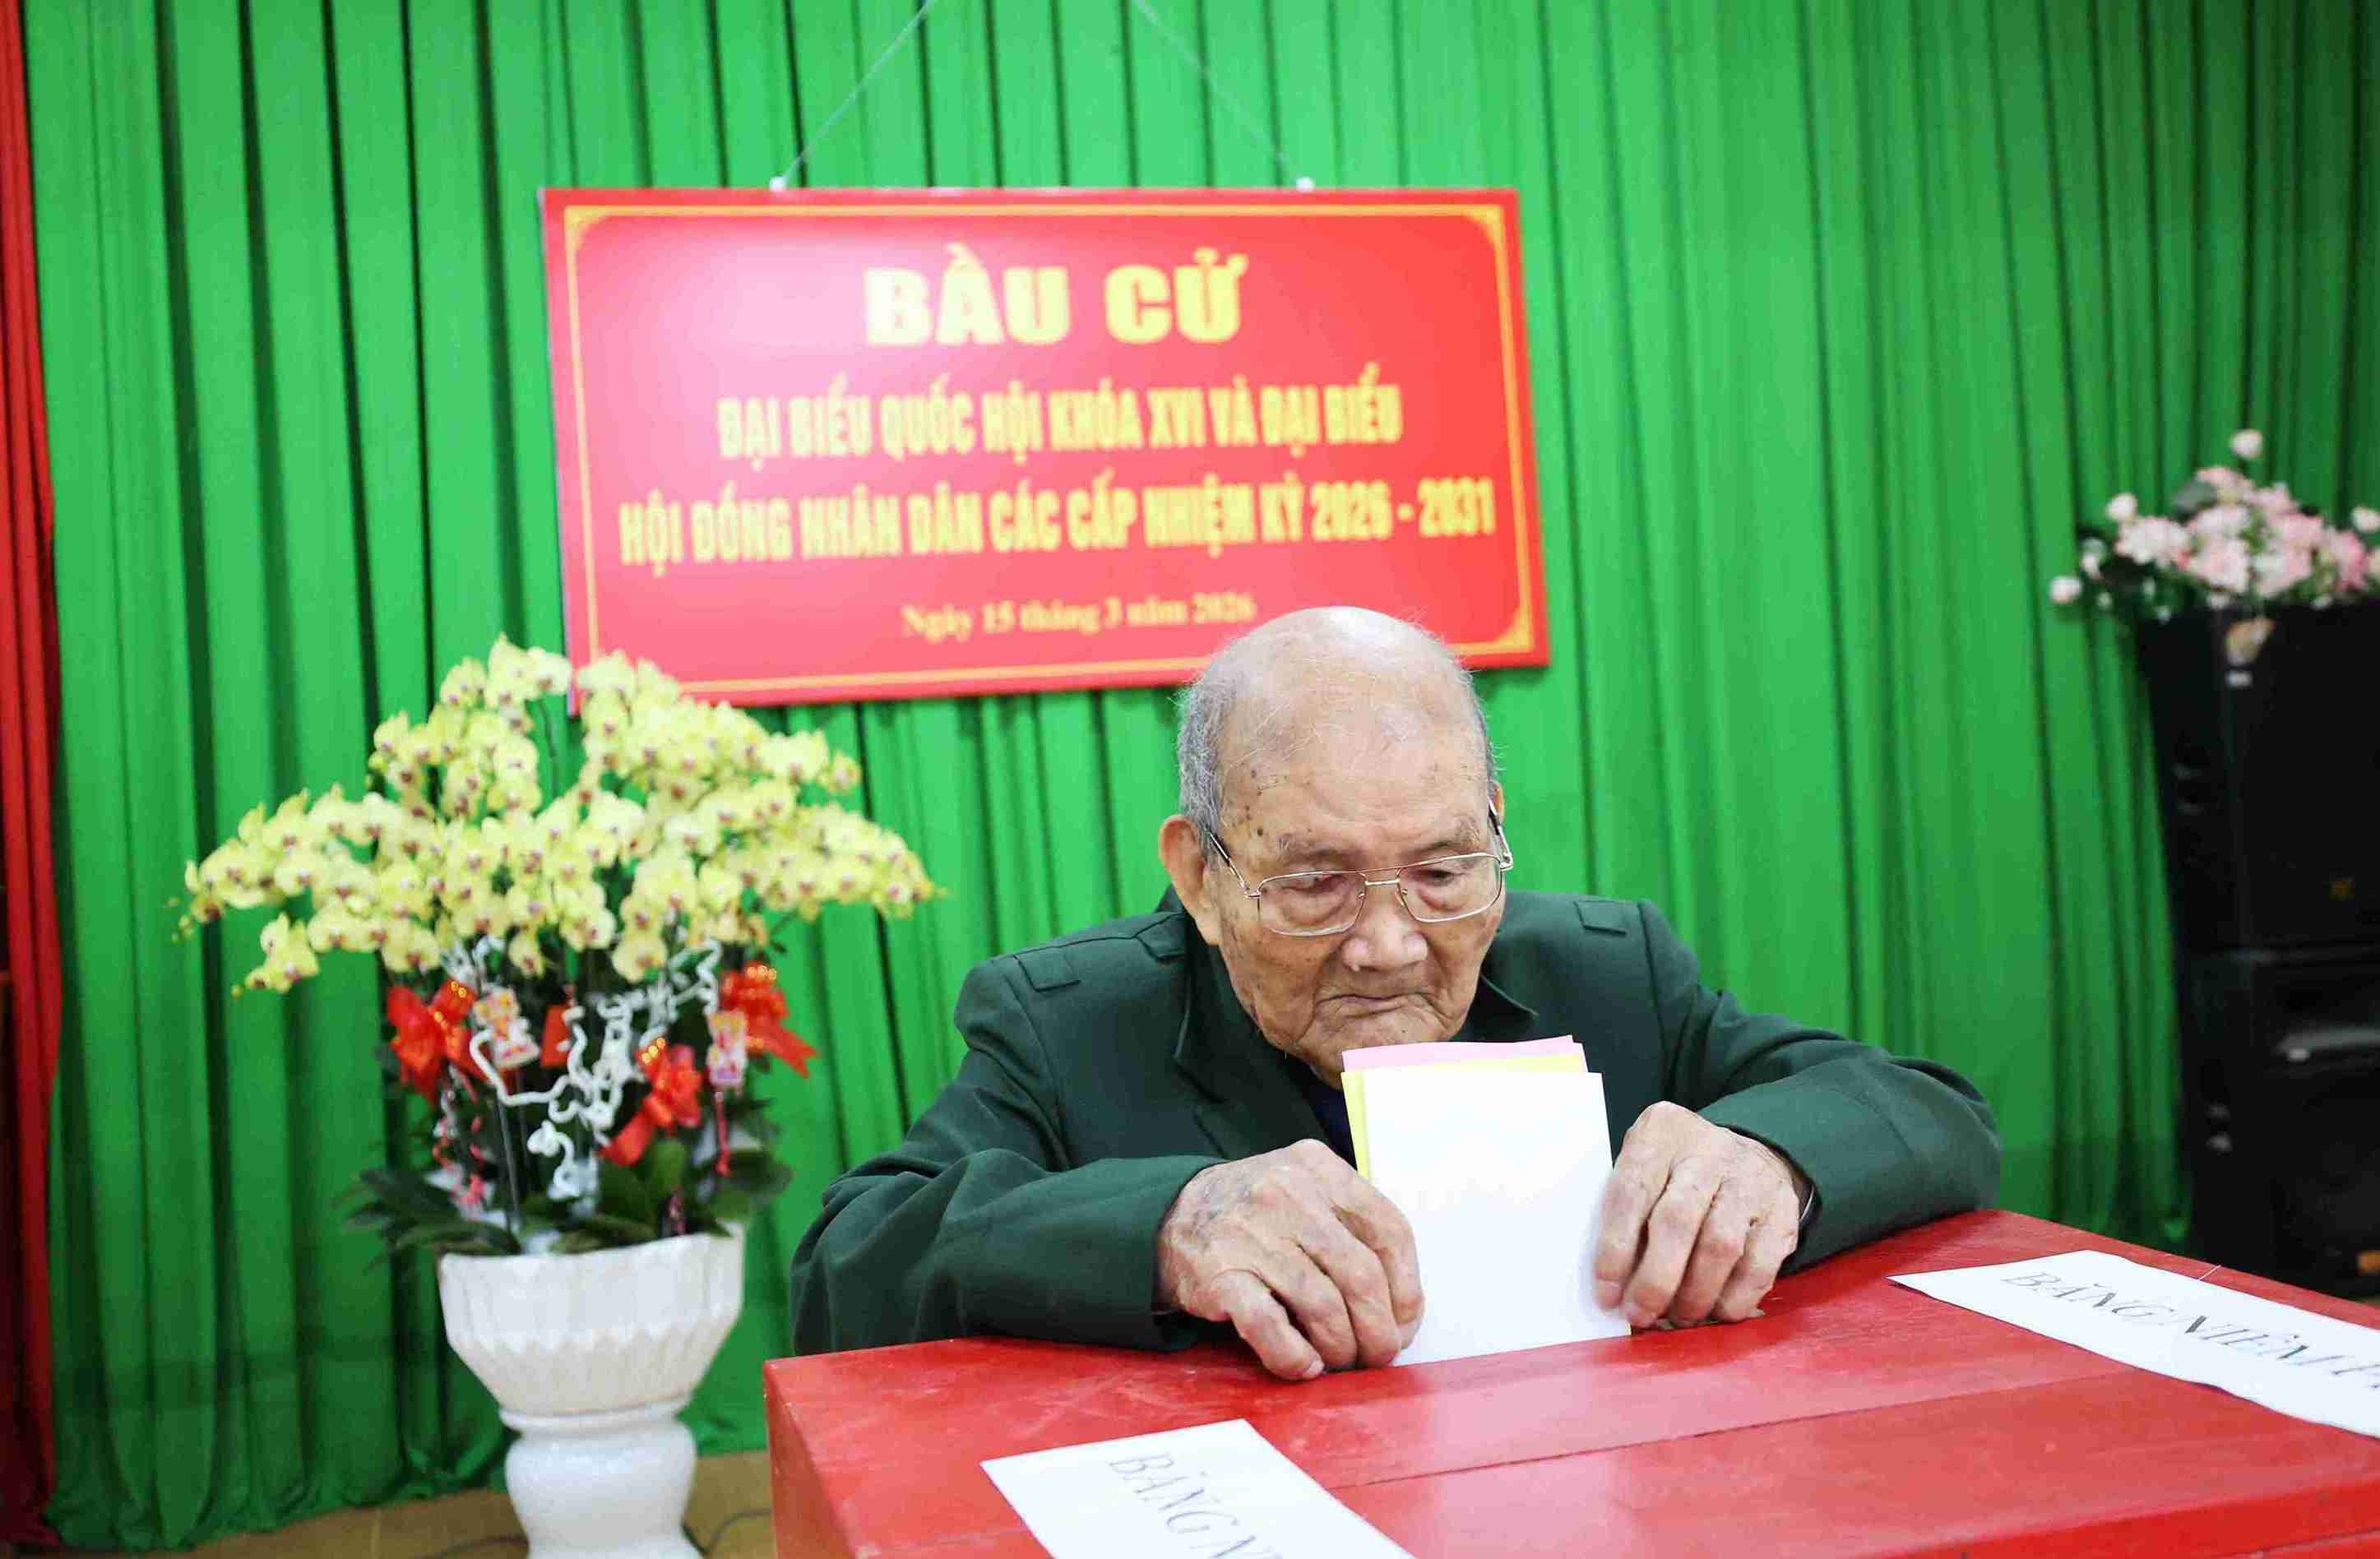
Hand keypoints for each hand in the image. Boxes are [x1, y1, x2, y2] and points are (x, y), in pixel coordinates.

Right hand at [1156, 1140, 1425, 1380]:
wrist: (1169, 1215)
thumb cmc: (1257, 1214)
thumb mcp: (1307, 1190)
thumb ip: (1352, 1228)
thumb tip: (1400, 1310)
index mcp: (1320, 1169)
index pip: (1390, 1231)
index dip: (1407, 1290)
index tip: (1404, 1324)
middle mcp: (1288, 1194)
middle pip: (1361, 1275)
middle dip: (1379, 1330)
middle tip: (1377, 1355)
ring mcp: (1252, 1233)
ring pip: (1323, 1305)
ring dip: (1341, 1348)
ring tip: (1339, 1361)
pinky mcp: (1219, 1274)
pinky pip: (1270, 1326)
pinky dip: (1294, 1356)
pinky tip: (1303, 1366)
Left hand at [1591, 1102, 1807, 1327]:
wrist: (1746, 1156)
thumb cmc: (1676, 1175)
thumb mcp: (1645, 1169)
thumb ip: (1627, 1213)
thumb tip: (1614, 1286)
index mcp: (1661, 1134)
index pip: (1631, 1191)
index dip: (1614, 1249)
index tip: (1605, 1294)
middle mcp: (1707, 1151)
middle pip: (1676, 1220)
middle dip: (1655, 1280)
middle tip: (1640, 1314)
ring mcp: (1749, 1179)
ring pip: (1720, 1245)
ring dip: (1694, 1294)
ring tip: (1678, 1317)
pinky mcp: (1781, 1211)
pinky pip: (1759, 1265)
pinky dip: (1734, 1298)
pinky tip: (1716, 1312)